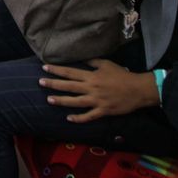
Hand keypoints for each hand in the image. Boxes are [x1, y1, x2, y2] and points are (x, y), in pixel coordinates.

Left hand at [40, 60, 159, 122]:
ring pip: (75, 102)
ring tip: (49, 100)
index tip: (44, 67)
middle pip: (69, 86)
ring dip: (61, 101)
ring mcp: (97, 101)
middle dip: (53, 84)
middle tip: (40, 82)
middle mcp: (92, 88)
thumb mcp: (106, 64)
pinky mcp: (103, 111)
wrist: (138, 90)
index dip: (56, 70)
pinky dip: (79, 118)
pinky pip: (89, 116)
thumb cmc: (122, 75)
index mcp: (92, 76)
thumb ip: (92, 62)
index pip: (70, 72)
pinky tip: (69, 118)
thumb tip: (80, 58)